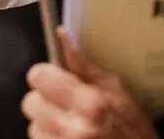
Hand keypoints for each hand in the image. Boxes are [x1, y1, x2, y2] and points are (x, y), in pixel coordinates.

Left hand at [21, 25, 156, 138]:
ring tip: (70, 125)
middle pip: (30, 102)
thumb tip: (62, 35)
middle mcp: (74, 129)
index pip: (40, 76)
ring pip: (33, 126)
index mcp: (91, 105)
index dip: (46, 76)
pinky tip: (68, 138)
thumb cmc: (132, 129)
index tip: (54, 79)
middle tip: (65, 105)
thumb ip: (84, 65)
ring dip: (47, 124)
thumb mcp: (117, 92)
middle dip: (45, 102)